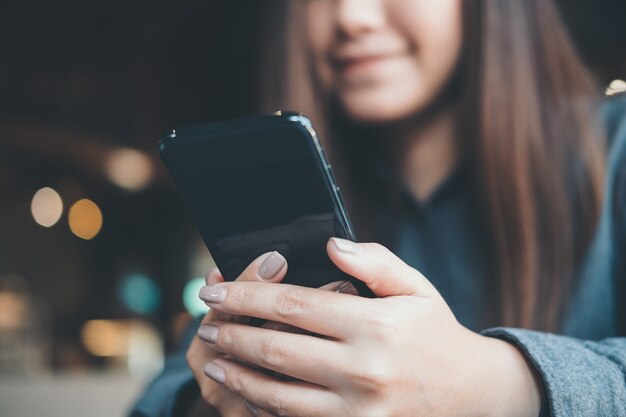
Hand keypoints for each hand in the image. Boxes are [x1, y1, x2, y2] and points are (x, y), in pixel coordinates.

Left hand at [197, 238, 541, 416]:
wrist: (474, 395)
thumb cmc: (437, 335)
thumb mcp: (416, 288)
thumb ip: (374, 261)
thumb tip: (329, 245)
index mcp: (375, 324)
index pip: (293, 304)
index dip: (246, 294)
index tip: (216, 289)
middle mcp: (363, 368)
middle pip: (275, 347)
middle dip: (232, 332)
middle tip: (205, 323)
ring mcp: (358, 409)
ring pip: (277, 391)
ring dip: (237, 373)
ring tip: (215, 358)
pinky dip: (264, 404)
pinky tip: (248, 390)